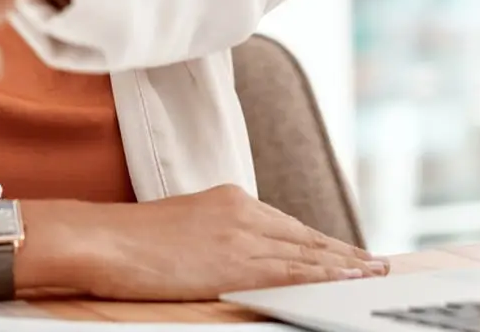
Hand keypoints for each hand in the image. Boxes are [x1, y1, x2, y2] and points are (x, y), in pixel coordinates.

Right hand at [59, 186, 388, 298]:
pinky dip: (322, 275)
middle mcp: (240, 210)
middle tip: (375, 263)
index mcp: (228, 198)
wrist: (104, 238)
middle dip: (341, 252)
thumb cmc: (131, 239)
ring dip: (343, 265)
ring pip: (305, 253)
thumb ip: (216, 234)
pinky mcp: (235, 261)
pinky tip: (344, 281)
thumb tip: (237, 257)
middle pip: (303, 236)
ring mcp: (240, 235)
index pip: (287, 224)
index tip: (346, 251)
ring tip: (372, 274)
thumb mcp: (184, 226)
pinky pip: (290, 271)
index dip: (320, 240)